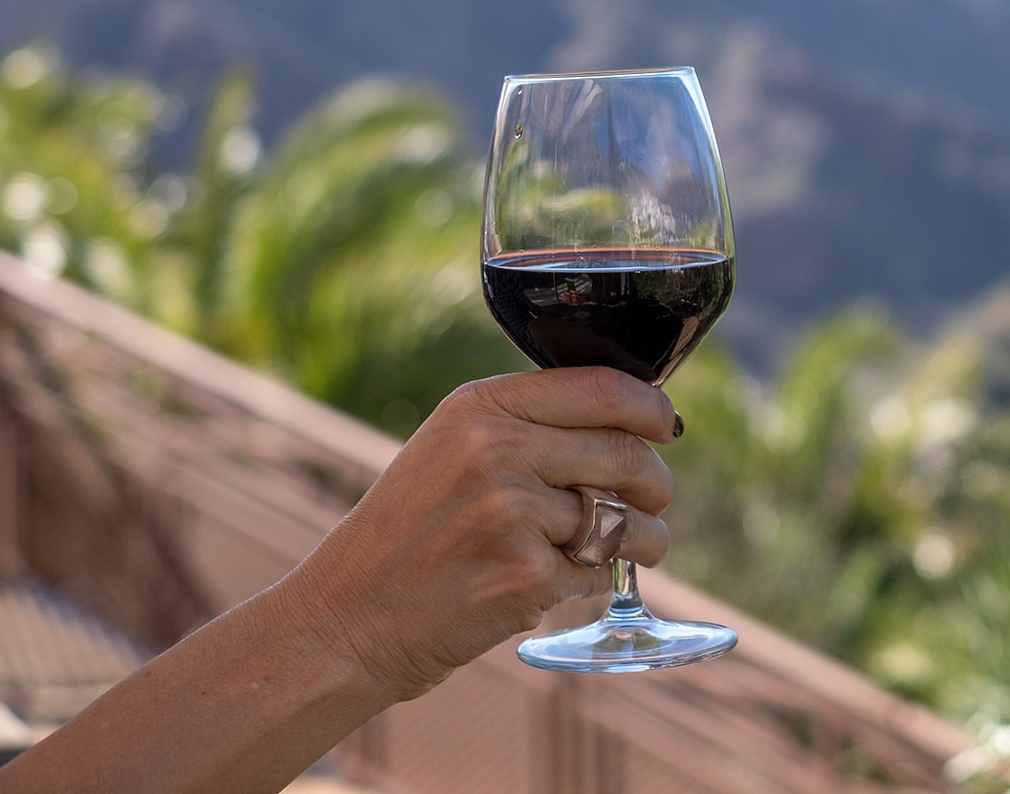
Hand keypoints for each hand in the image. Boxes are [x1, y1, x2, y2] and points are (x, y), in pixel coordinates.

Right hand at [275, 367, 678, 703]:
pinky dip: (591, 581)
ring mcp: (512, 512)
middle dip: (656, 482)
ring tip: (635, 549)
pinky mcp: (524, 574)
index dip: (651, 408)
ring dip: (643, 539)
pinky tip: (554, 583)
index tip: (667, 426)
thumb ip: (528, 425)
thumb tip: (631, 420)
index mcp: (481, 406)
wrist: (343, 621)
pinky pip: (596, 571)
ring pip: (624, 519)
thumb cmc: (408, 535)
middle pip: (626, 453)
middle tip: (656, 499)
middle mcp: (496, 449)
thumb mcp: (451, 450)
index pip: (604, 388)